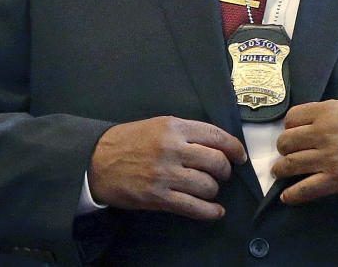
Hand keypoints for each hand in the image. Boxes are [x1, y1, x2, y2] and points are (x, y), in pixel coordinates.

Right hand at [88, 116, 247, 220]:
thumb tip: (218, 144)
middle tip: (222, 174)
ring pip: (207, 186)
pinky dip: (209, 212)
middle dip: (225, 171)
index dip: (234, 147)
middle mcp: (172, 148)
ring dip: (213, 191)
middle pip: (216, 162)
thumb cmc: (129, 141)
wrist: (97, 161)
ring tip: (208, 189)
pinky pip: (193, 207)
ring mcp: (165, 174)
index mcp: (174, 127)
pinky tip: (215, 212)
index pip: (216, 136)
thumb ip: (187, 132)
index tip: (240, 156)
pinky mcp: (158, 197)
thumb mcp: (159, 125)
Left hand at [272, 99, 337, 204]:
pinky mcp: (337, 180)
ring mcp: (328, 158)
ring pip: (289, 164)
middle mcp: (322, 133)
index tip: (294, 132)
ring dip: (281, 169)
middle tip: (289, 153)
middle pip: (286, 141)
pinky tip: (287, 196)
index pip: (292, 117)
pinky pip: (305, 189)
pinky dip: (292, 194)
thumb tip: (317, 121)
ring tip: (280, 172)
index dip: (290, 126)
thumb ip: (331, 112)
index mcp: (327, 111)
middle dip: (284, 147)